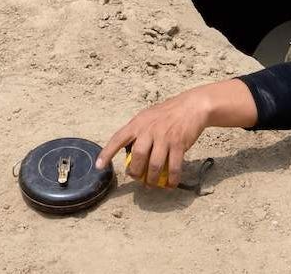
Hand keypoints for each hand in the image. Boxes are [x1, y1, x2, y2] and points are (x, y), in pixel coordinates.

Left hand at [95, 89, 212, 188]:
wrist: (191, 107)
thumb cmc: (167, 114)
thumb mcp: (147, 117)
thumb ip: (138, 132)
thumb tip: (132, 154)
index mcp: (138, 123)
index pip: (118, 139)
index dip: (107, 153)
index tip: (99, 166)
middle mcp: (149, 130)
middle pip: (138, 157)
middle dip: (136, 172)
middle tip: (137, 178)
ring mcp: (164, 137)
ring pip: (154, 165)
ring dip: (152, 179)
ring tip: (152, 184)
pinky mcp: (178, 144)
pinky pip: (173, 167)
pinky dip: (172, 179)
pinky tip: (170, 184)